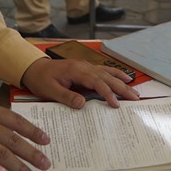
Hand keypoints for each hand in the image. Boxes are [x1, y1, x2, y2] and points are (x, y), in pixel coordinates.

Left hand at [21, 57, 139, 108]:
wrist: (35, 68)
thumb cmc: (41, 80)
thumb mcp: (49, 91)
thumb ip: (66, 96)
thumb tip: (83, 103)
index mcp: (76, 71)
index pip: (96, 82)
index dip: (107, 93)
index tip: (116, 104)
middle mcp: (84, 66)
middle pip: (107, 77)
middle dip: (122, 88)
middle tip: (135, 98)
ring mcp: (86, 66)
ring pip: (108, 73)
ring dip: (122, 81)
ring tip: (134, 91)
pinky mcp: (86, 68)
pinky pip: (104, 70)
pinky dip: (116, 74)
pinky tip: (125, 78)